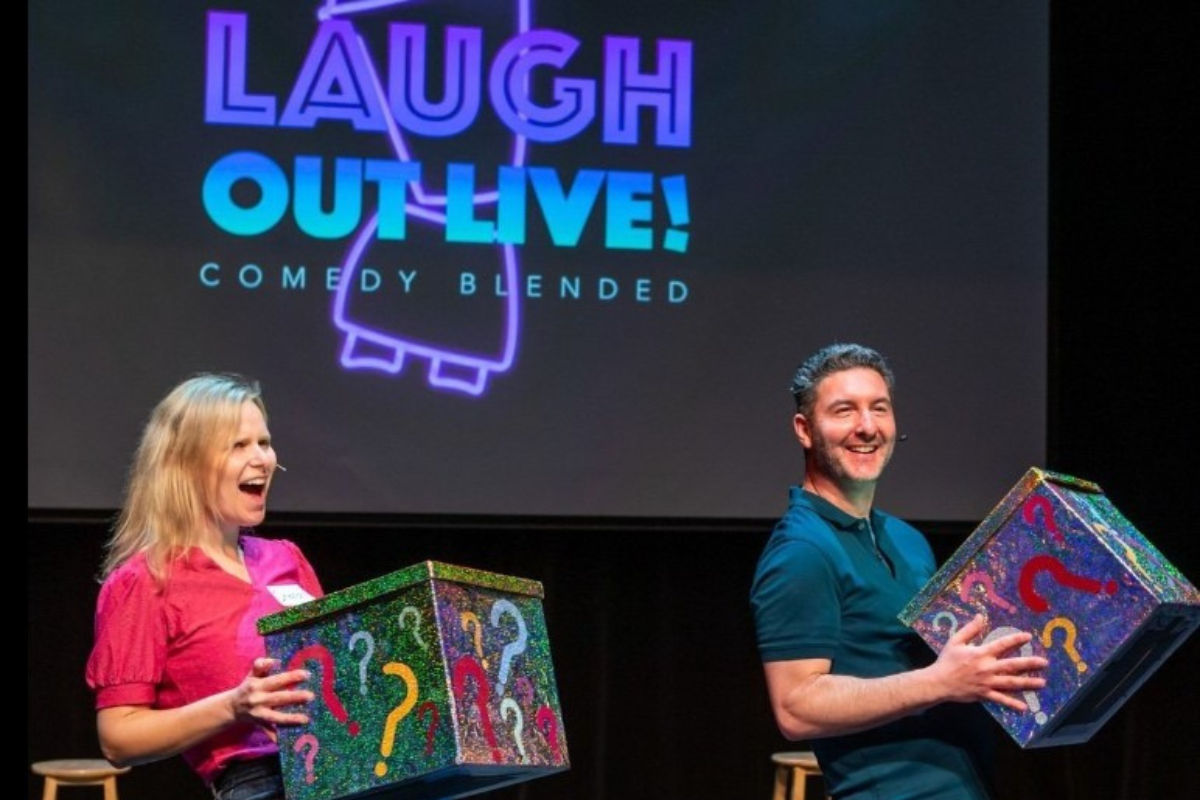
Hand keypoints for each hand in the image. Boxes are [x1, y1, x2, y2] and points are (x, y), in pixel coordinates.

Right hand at [228, 657, 314, 729]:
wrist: (231, 708)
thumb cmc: (247, 688)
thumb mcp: (252, 675)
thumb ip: (261, 666)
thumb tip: (274, 661)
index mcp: (257, 686)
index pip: (277, 680)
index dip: (291, 677)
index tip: (307, 674)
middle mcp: (258, 700)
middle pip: (279, 699)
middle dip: (295, 697)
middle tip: (311, 696)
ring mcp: (259, 714)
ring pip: (276, 717)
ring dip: (290, 718)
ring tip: (305, 719)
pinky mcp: (259, 725)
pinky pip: (269, 732)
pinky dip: (276, 736)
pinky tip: (286, 741)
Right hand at [931, 614, 1048, 711]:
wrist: (938, 682)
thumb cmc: (946, 661)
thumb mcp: (955, 641)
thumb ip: (970, 629)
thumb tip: (980, 616)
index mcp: (981, 654)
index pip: (1002, 644)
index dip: (1016, 640)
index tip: (1028, 637)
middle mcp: (987, 668)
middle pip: (1012, 665)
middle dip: (1029, 664)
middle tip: (1044, 663)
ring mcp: (987, 682)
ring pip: (1011, 682)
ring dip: (1027, 683)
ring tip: (1042, 683)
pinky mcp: (984, 694)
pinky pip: (1001, 699)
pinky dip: (1012, 703)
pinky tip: (1024, 707)